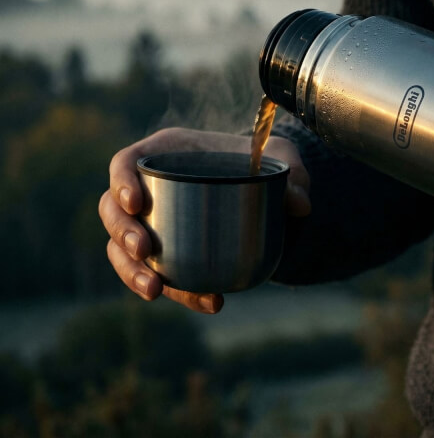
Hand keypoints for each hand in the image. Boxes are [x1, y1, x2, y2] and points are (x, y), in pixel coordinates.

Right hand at [98, 127, 310, 313]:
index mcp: (166, 153)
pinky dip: (180, 292)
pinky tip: (210, 302)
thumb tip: (300, 205)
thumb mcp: (282, 159)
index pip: (125, 162)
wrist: (265, 191)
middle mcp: (151, 187)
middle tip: (145, 252)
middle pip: (112, 210)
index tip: (136, 203)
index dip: (121, 182)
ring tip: (156, 290)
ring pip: (122, 250)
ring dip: (132, 273)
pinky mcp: (168, 253)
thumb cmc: (263, 162)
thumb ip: (294, 175)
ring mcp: (154, 223)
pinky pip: (159, 274)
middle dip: (122, 234)